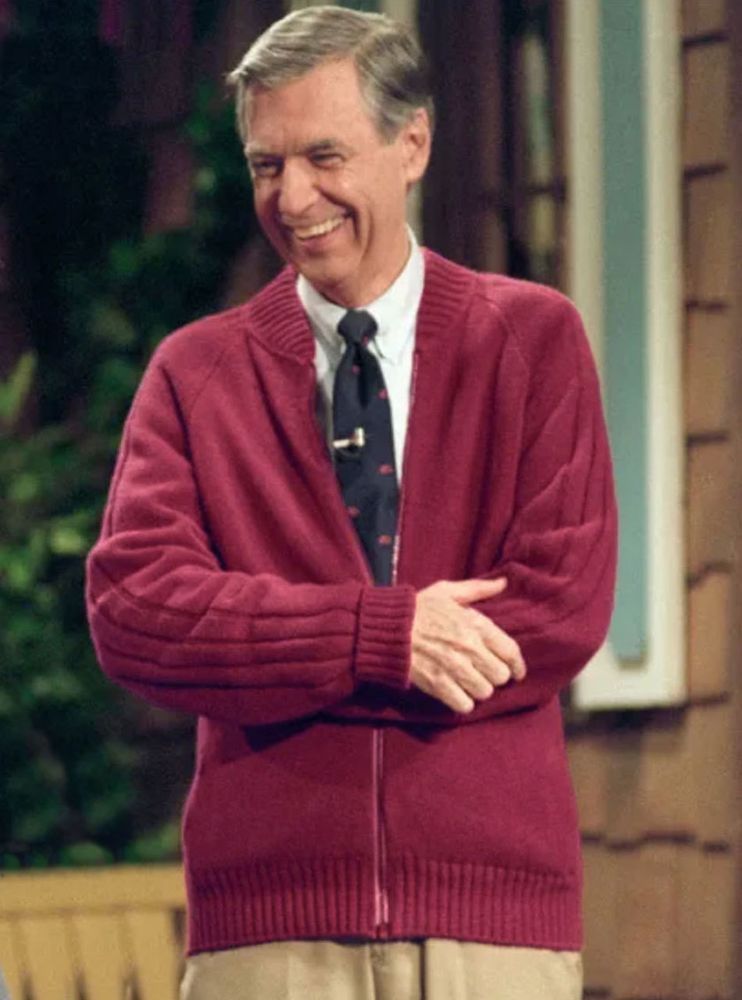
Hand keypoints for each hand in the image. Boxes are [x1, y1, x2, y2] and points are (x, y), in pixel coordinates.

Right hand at [409, 578, 525, 712]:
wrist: (386, 628)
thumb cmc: (417, 609)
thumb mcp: (447, 591)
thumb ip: (477, 589)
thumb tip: (503, 583)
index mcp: (475, 624)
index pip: (511, 651)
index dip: (517, 665)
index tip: (516, 672)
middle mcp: (469, 647)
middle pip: (500, 676)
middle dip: (493, 676)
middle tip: (483, 672)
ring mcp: (454, 668)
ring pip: (484, 692)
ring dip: (477, 689)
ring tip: (468, 682)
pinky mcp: (438, 685)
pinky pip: (464, 705)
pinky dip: (462, 702)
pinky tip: (456, 693)